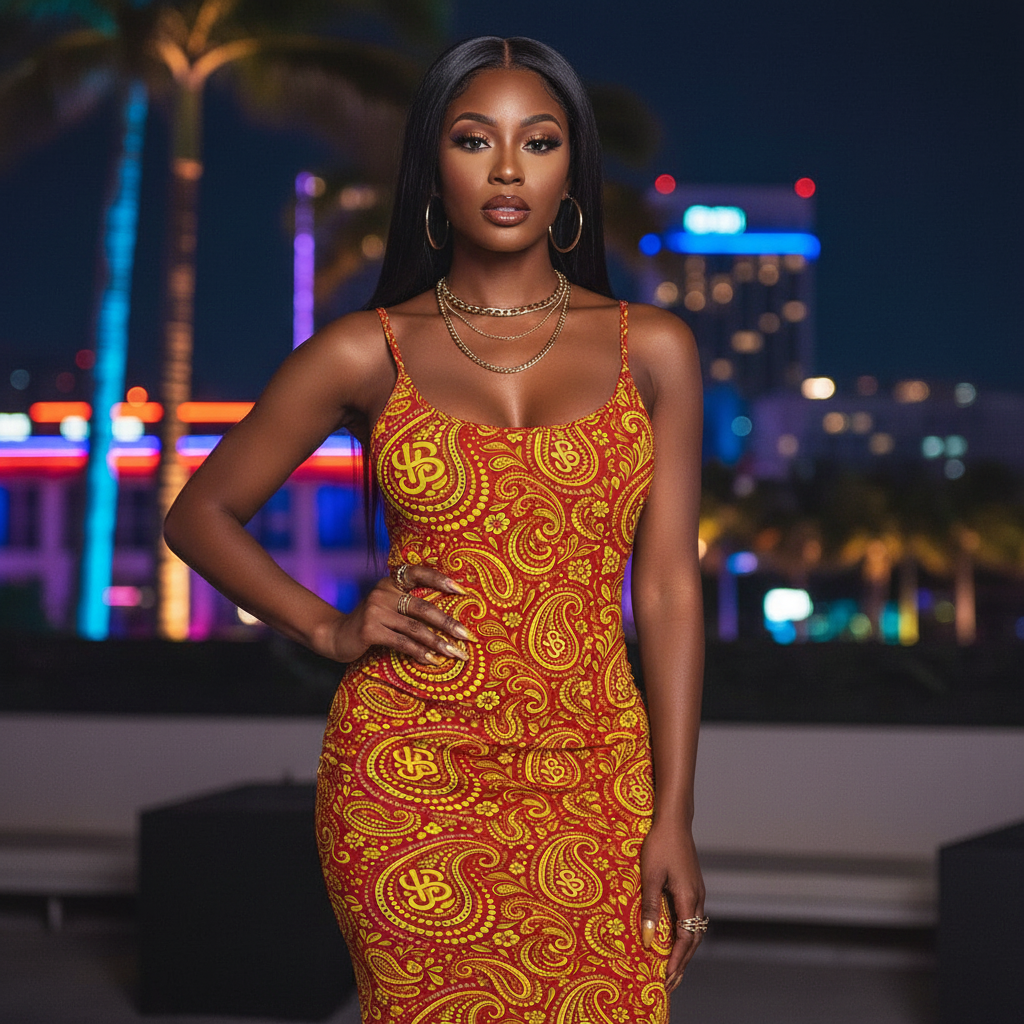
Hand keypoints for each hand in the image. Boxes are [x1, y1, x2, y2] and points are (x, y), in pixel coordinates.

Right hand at [319, 564, 474, 664]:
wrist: (334, 635)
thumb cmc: (370, 622)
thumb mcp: (388, 606)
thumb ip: (410, 604)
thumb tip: (448, 618)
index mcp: (390, 582)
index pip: (418, 573)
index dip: (440, 580)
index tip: (463, 590)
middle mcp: (382, 592)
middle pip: (422, 607)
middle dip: (448, 623)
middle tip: (467, 636)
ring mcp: (375, 611)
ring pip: (415, 628)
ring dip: (438, 643)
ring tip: (456, 654)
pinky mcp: (369, 630)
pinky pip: (402, 642)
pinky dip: (420, 653)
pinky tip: (433, 661)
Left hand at [639, 817, 705, 994]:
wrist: (673, 821)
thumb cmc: (659, 845)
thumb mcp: (650, 877)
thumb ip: (650, 909)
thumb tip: (650, 940)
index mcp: (689, 899)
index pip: (685, 940)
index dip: (676, 960)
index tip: (667, 978)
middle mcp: (697, 899)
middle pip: (693, 940)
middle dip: (682, 963)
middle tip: (670, 983)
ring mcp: (697, 892)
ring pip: (694, 930)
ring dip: (684, 951)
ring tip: (673, 969)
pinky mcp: (692, 886)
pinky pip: (691, 918)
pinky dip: (684, 935)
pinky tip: (674, 939)